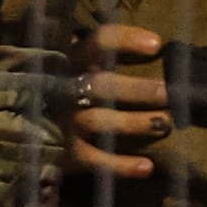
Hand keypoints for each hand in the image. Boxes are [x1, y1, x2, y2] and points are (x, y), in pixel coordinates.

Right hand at [71, 20, 173, 177]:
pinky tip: (146, 166)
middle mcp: (67, 89)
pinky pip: (94, 161)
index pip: (99, 42)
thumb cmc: (82, 94)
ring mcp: (65, 122)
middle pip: (100, 85)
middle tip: (167, 94)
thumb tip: (161, 50)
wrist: (40, 133)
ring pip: (97, 121)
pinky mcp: (67, 154)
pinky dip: (121, 165)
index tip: (156, 45)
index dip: (126, 40)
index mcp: (76, 61)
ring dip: (133, 123)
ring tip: (163, 124)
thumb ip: (116, 60)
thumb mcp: (90, 69)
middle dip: (136, 89)